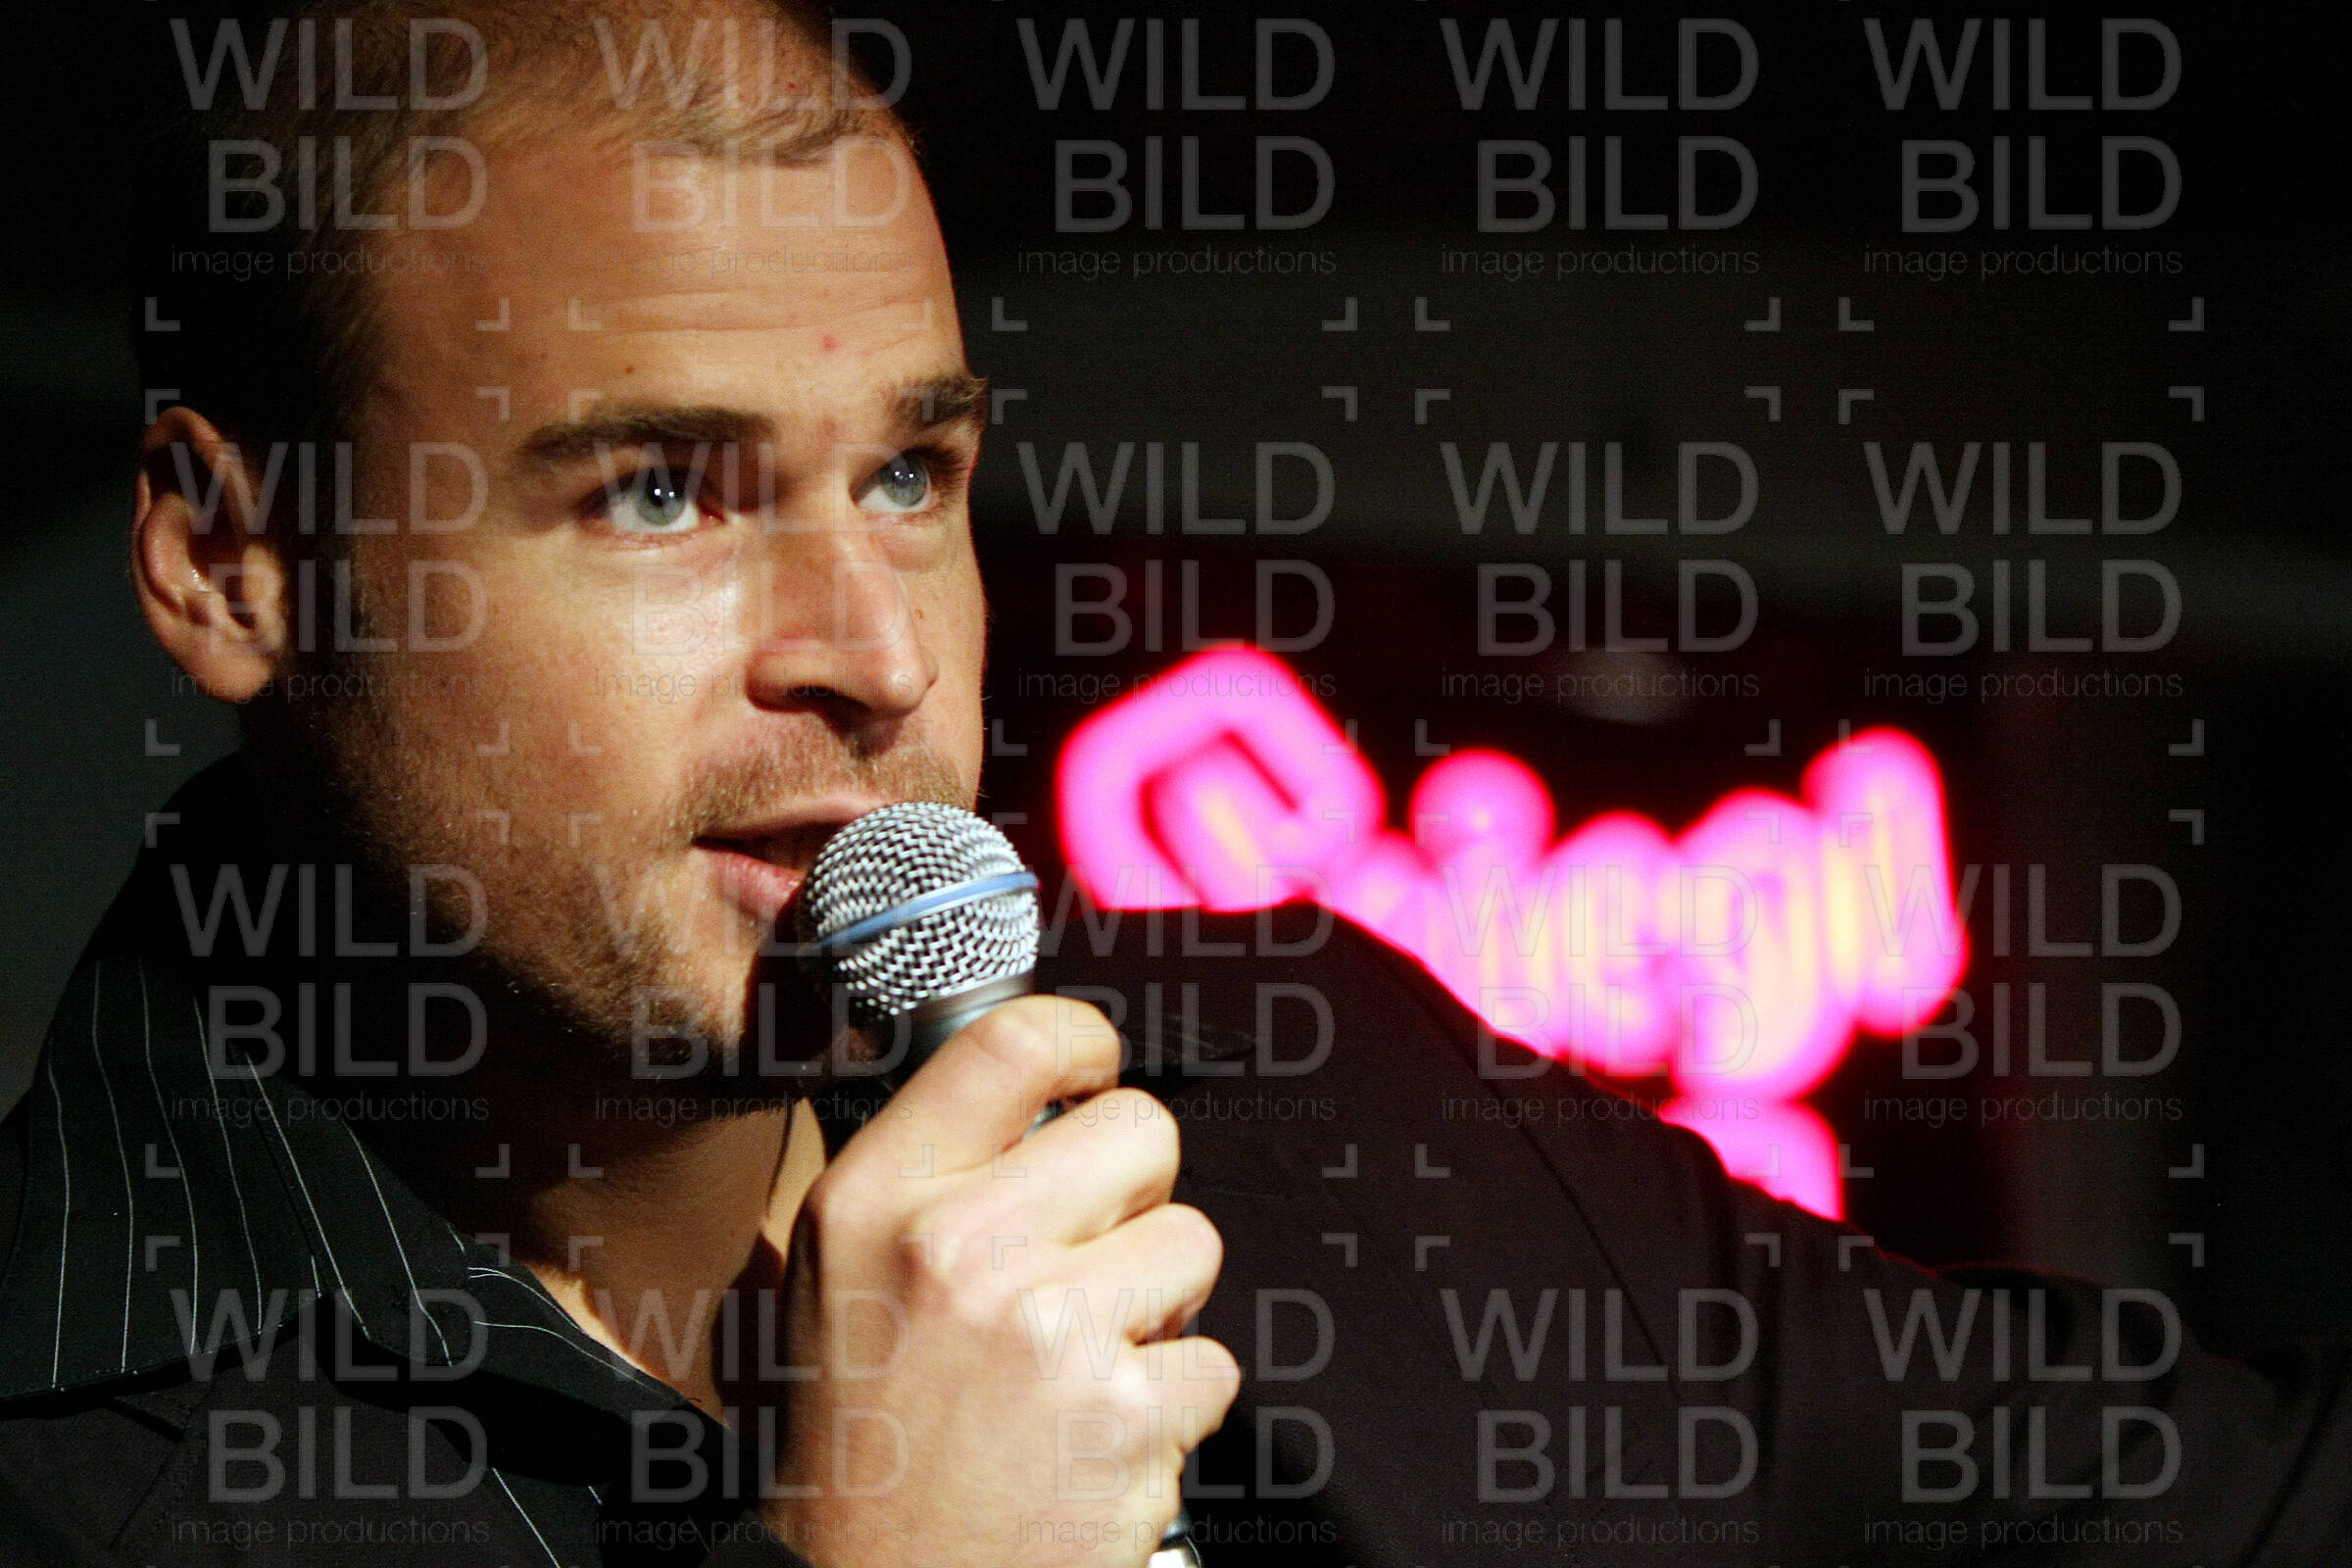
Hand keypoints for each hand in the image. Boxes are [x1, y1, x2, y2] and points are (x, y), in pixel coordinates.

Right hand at [762, 995, 1239, 1565]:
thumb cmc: (857, 1434)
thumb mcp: (839, 1272)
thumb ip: (931, 1175)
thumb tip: (1045, 1093)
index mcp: (878, 1199)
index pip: (1010, 1044)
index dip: (1082, 1041)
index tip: (1095, 1072)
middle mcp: (961, 1250)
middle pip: (1142, 1131)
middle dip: (1137, 1191)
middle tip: (1092, 1254)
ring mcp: (1051, 1333)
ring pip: (1191, 1244)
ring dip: (1159, 1306)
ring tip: (1081, 1363)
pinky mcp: (1126, 1418)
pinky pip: (1212, 1364)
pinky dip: (1171, 1406)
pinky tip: (1096, 1439)